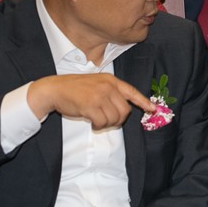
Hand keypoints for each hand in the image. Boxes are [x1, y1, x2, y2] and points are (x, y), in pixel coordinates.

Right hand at [28, 73, 154, 129]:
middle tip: (106, 120)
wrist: (54, 89)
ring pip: (115, 118)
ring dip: (106, 123)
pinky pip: (103, 122)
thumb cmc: (74, 89)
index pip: (132, 91)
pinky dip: (98, 126)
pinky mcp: (91, 105)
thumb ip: (110, 92)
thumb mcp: (96, 84)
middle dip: (118, 119)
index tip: (153, 109)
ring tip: (96, 119)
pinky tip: (91, 122)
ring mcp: (100, 95)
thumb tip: (124, 109)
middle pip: (125, 111)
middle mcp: (108, 86)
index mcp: (111, 80)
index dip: (143, 101)